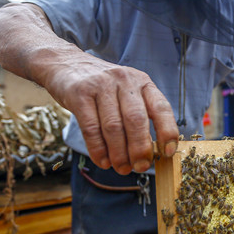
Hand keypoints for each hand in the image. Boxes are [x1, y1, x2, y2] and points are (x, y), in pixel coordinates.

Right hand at [40, 54, 179, 174]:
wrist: (66, 64)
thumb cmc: (103, 87)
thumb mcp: (127, 91)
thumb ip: (140, 115)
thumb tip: (151, 152)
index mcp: (142, 82)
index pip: (161, 107)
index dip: (167, 131)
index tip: (167, 153)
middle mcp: (124, 80)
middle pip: (136, 120)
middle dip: (140, 149)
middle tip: (141, 167)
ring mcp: (101, 85)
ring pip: (113, 126)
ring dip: (119, 153)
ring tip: (121, 168)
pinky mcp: (79, 93)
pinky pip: (91, 128)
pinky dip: (98, 149)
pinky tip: (103, 161)